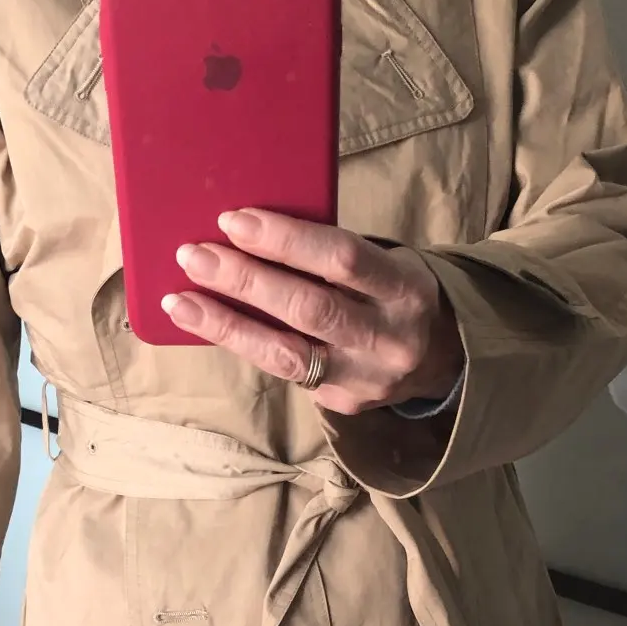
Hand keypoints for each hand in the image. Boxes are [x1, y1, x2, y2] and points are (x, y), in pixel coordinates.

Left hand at [164, 209, 464, 415]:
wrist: (444, 358)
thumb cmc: (396, 293)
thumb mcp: (387, 262)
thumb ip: (334, 255)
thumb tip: (251, 231)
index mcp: (405, 289)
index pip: (341, 259)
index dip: (285, 240)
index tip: (235, 221)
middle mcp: (389, 339)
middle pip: (308, 309)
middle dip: (245, 280)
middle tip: (194, 256)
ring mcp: (365, 380)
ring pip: (286, 355)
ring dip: (227, 324)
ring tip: (182, 301)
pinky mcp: (343, 405)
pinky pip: (284, 372)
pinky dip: (244, 345)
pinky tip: (210, 325)